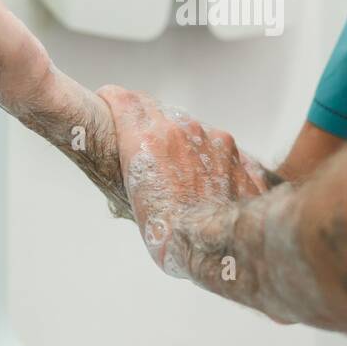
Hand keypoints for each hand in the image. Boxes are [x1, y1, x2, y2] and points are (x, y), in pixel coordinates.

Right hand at [98, 87, 272, 274]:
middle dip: (148, 125)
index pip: (124, 101)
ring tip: (181, 180)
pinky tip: (209, 185)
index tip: (108, 101)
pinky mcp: (238, 156)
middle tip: (142, 147)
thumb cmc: (171, 235)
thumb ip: (129, 180)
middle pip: (159, 113)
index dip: (113, 100)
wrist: (222, 245)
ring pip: (193, 132)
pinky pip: (220, 151)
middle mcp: (182, 131)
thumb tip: (124, 186)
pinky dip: (212, 162)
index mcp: (148, 139)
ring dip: (183, 146)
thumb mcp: (130, 207)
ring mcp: (214, 140)